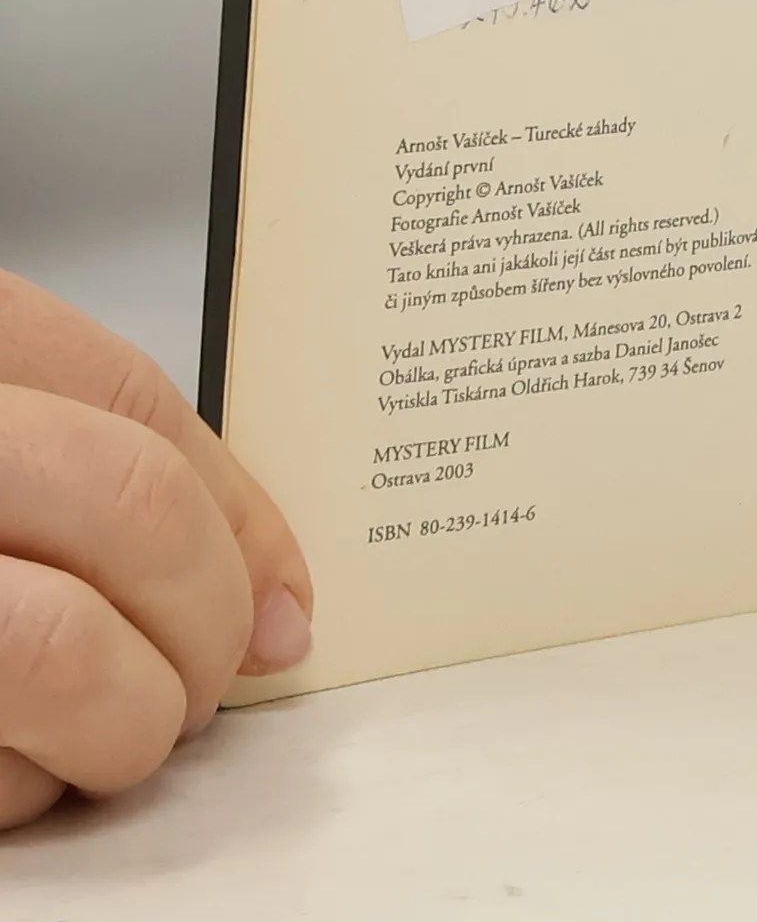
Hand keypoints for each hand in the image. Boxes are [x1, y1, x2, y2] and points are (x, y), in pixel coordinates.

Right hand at [0, 268, 312, 829]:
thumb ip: (101, 482)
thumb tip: (280, 605)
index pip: (136, 408)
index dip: (240, 517)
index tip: (283, 601)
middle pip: (125, 506)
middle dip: (202, 612)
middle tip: (206, 672)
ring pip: (56, 650)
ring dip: (127, 718)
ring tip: (118, 732)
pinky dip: (22, 793)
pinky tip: (8, 771)